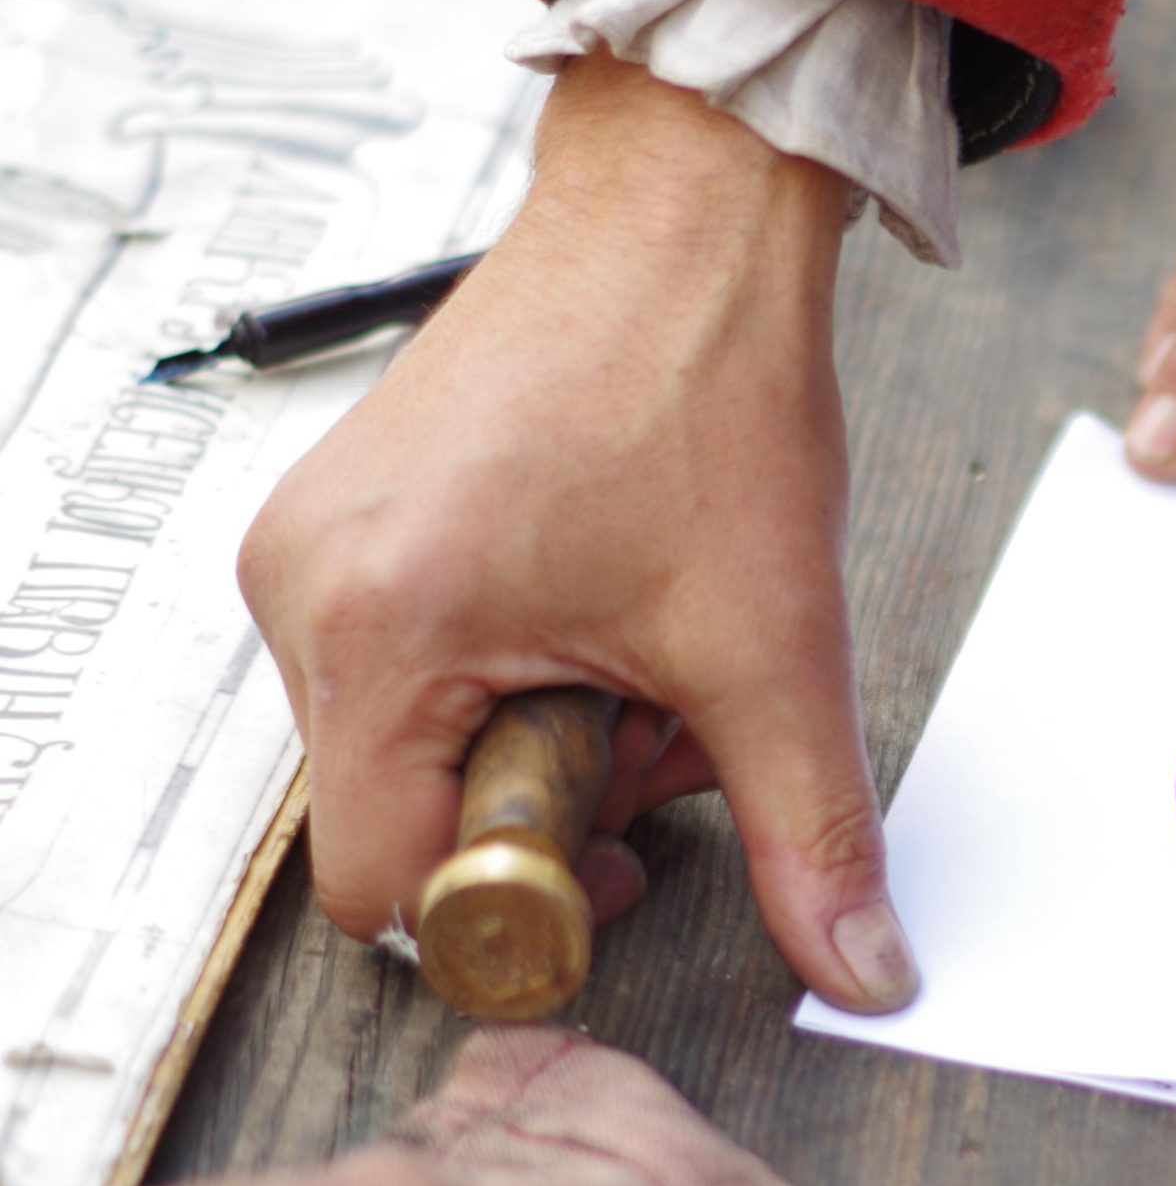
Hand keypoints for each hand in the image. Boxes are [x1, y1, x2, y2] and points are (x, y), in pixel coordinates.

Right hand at [237, 53, 917, 1012]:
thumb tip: (862, 968)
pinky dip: (518, 674)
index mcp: (373, 632)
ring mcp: (316, 547)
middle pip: (407, 816)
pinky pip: (418, 666)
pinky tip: (603, 609)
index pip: (388, 887)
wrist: (685, 216)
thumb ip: (812, 832)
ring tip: (641, 643)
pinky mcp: (352, 519)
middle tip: (660, 716)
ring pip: (420, 743)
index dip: (523, 908)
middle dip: (558, 802)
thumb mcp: (772, 646)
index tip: (629, 861)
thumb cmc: (706, 389)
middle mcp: (304, 590)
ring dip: (548, 736)